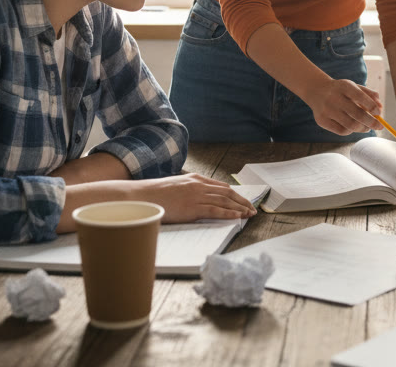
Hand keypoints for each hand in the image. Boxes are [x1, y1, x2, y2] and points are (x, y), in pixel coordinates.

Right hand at [139, 173, 257, 222]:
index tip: (243, 200)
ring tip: (250, 214)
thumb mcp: (175, 186)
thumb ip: (188, 189)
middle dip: (242, 200)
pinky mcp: (192, 208)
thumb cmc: (155, 193)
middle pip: (227, 192)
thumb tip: (195, 198)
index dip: (234, 193)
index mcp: (195, 179)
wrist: (142, 195)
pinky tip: (238, 216)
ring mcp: (196, 196)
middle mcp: (199, 185)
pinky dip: (229, 213)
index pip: (221, 185)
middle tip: (252, 208)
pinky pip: (215, 210)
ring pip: (224, 201)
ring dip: (240, 208)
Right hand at [306, 78, 383, 135]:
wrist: (317, 91)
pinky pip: (342, 131)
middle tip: (379, 126)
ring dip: (363, 128)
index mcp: (344, 86)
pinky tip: (353, 127)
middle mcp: (334, 97)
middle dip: (371, 122)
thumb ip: (369, 95)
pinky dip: (351, 131)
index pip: (360, 97)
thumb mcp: (354, 87)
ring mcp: (326, 110)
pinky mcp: (322, 120)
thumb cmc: (341, 91)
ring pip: (351, 125)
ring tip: (367, 127)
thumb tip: (380, 107)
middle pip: (357, 114)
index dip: (372, 106)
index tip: (379, 112)